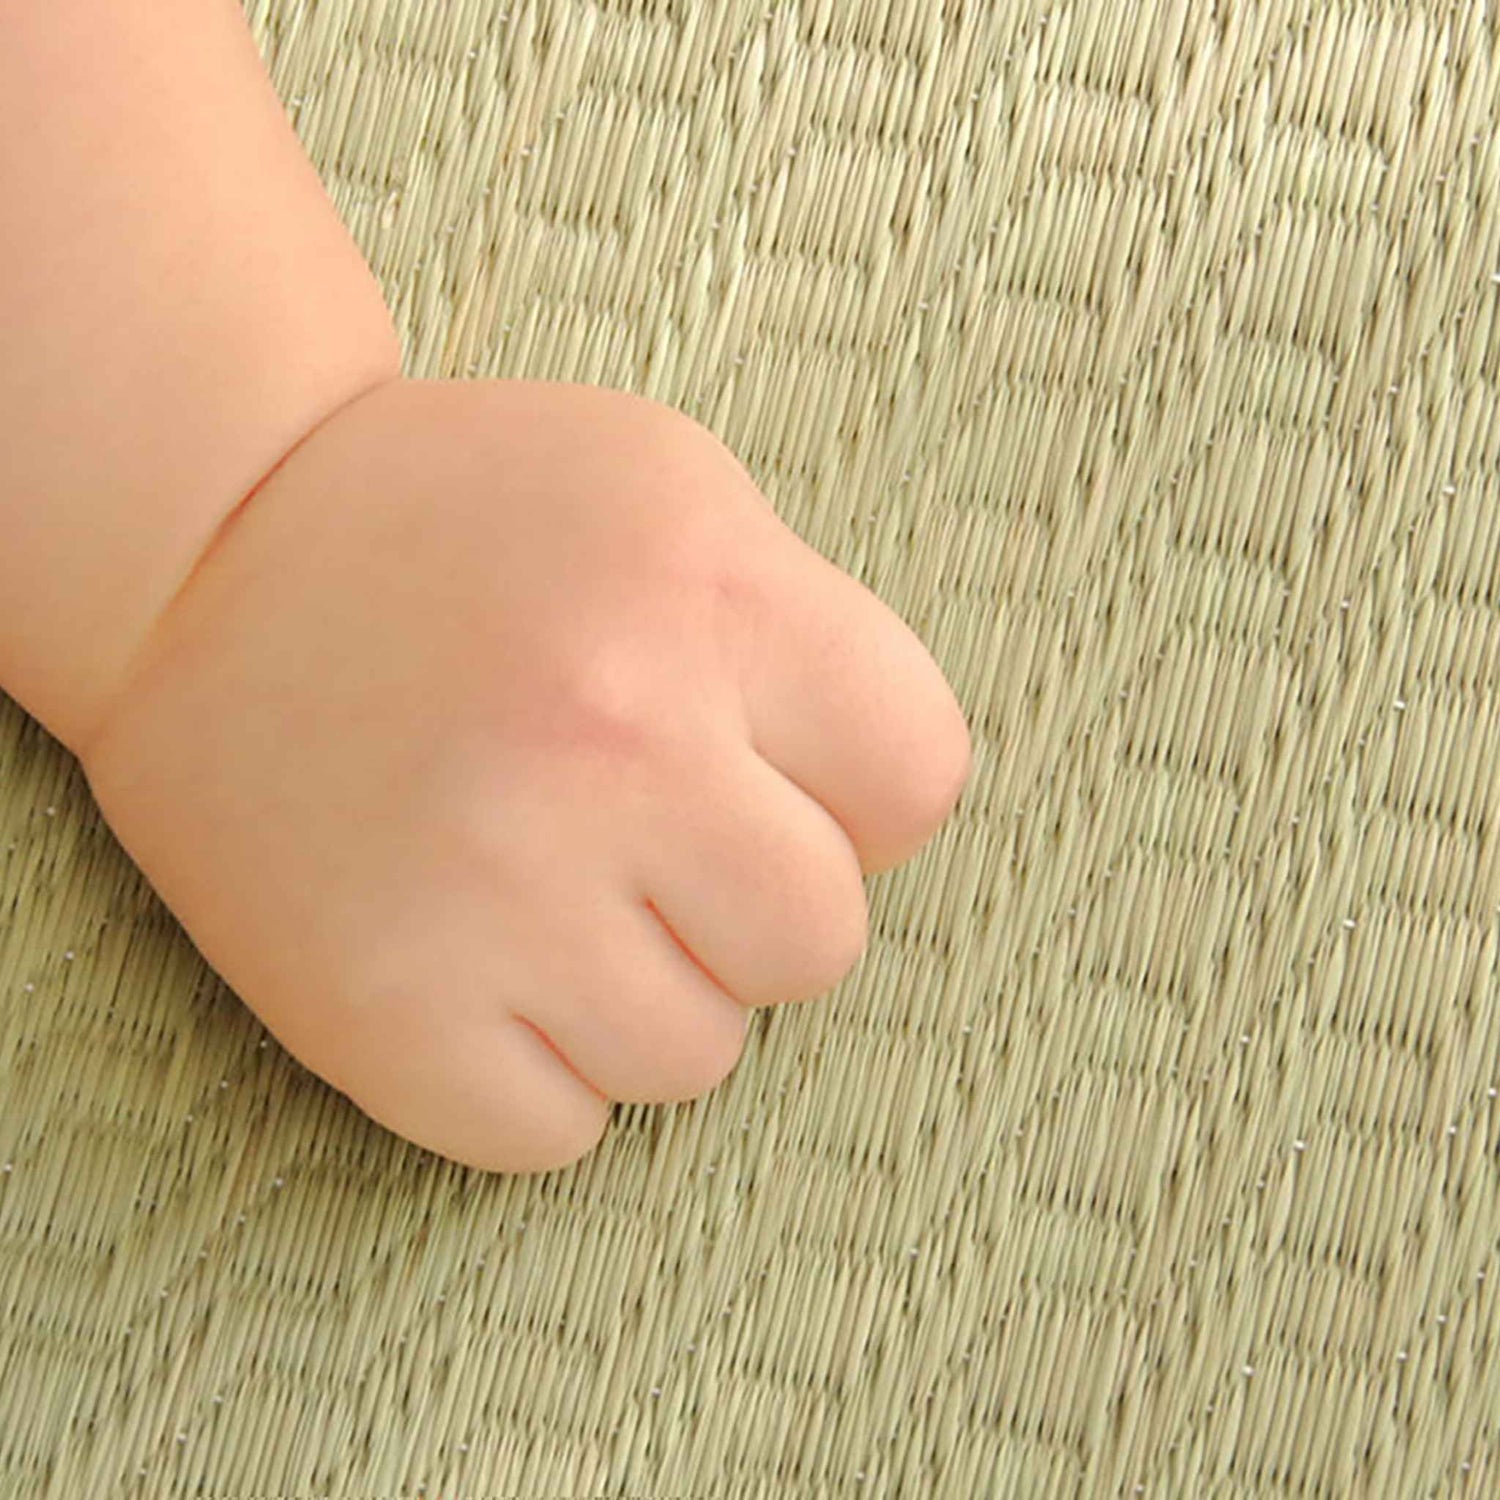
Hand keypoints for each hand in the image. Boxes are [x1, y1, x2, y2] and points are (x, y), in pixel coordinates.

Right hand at [78, 378, 970, 1171]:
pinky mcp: (380, 1013)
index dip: (860, 795)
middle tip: (652, 843)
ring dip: (645, 995)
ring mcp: (492, 885)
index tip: (780, 779)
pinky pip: (558, 1132)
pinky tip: (477, 960)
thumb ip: (804, 633)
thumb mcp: (668, 492)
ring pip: (695, 1059)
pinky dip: (535, 1073)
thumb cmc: (466, 523)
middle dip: (757, 907)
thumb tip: (883, 814)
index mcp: (705, 591)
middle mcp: (610, 736)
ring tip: (547, 890)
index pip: (918, 780)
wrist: (203, 548)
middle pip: (820, 943)